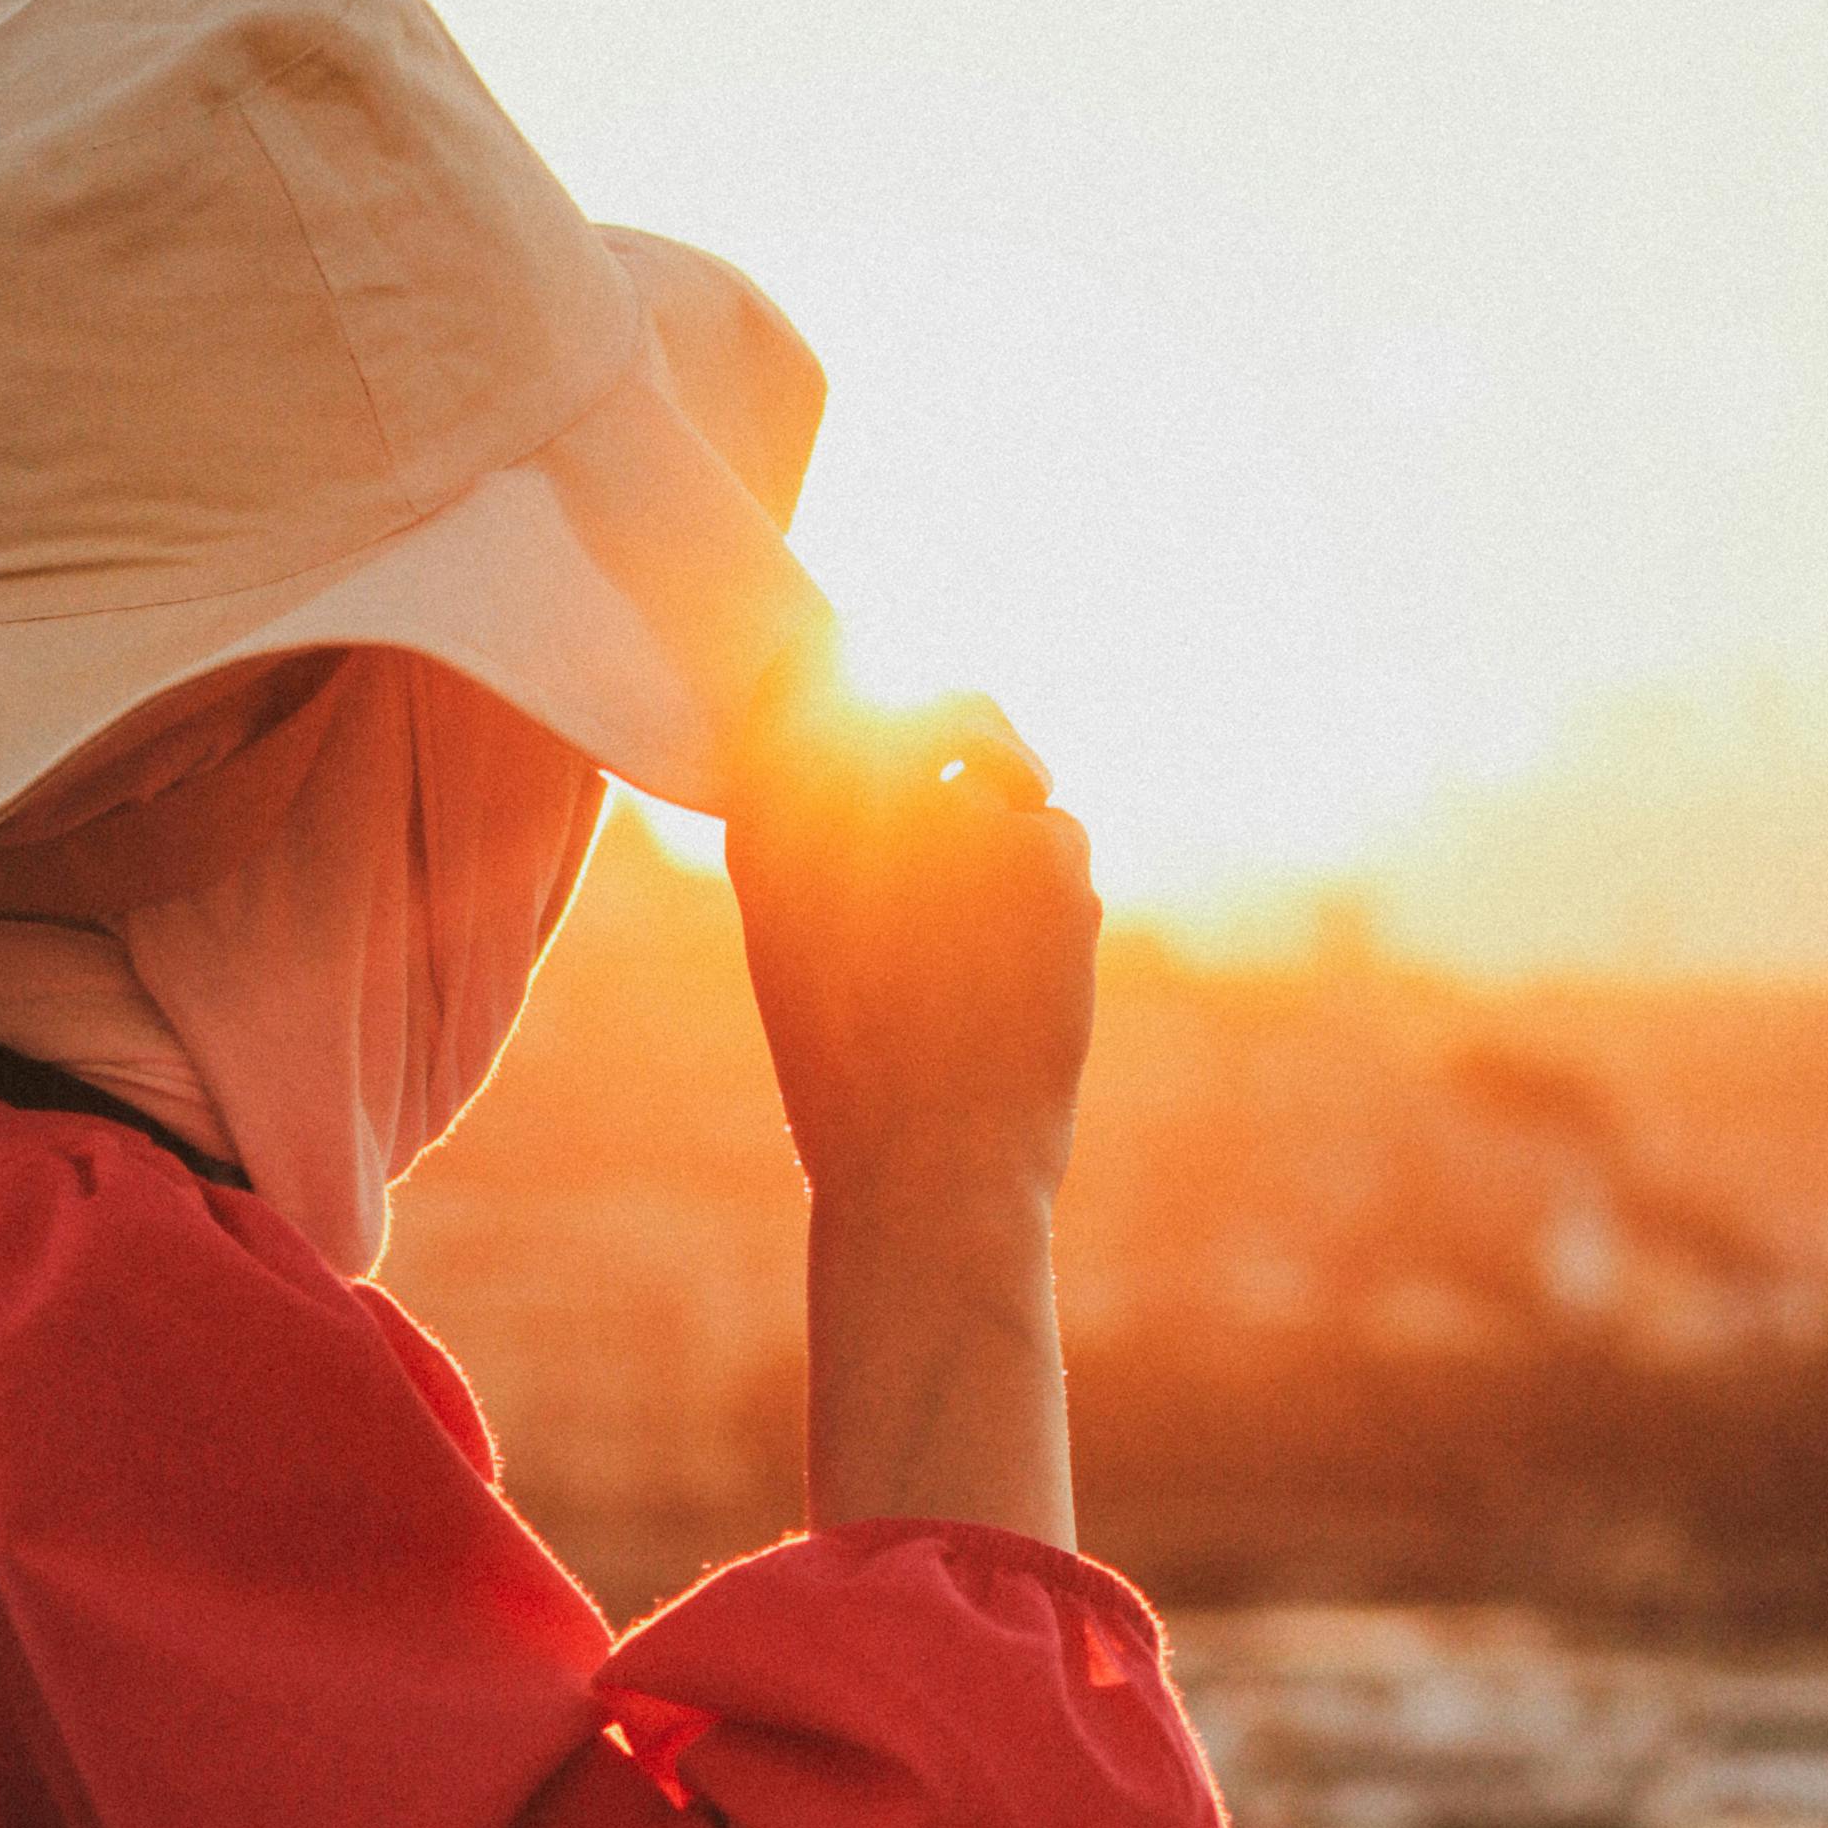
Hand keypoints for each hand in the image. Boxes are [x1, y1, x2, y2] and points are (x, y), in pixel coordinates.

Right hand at [725, 637, 1100, 1221]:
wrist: (926, 1174)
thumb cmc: (853, 1082)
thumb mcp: (797, 947)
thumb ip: (818, 833)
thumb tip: (883, 740)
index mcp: (767, 825)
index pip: (809, 673)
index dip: (850, 653)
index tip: (873, 655)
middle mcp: (849, 793)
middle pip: (940, 701)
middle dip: (978, 732)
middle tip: (1002, 769)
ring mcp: (947, 809)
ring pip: (1012, 783)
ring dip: (1014, 836)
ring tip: (983, 956)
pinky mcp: (1036, 842)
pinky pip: (1061, 833)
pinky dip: (1056, 893)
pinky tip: (1026, 977)